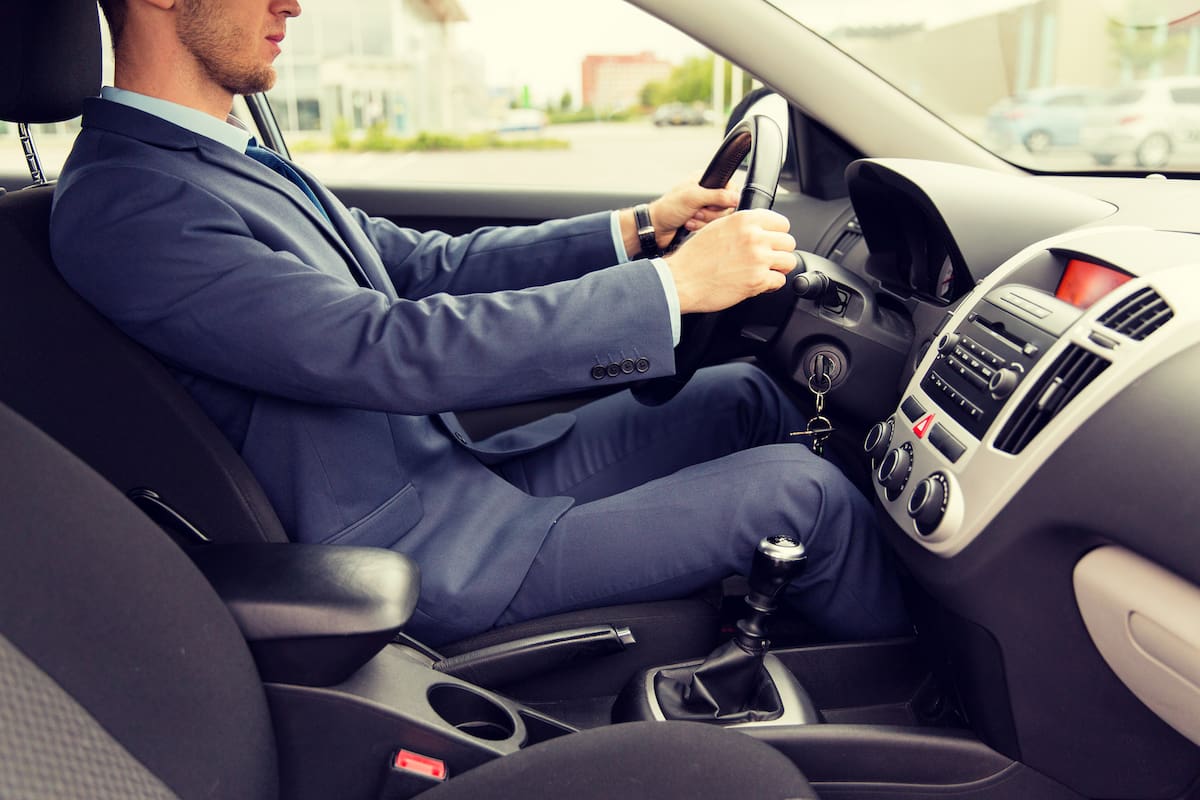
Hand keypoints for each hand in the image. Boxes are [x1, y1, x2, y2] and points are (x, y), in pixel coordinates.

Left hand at [648, 179, 738, 248]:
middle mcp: (706, 193)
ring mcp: (704, 208)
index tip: (713, 205)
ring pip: (719, 219)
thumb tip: (735, 198)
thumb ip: (717, 196)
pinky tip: (688, 224)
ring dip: (703, 221)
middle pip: (726, 206)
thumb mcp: (693, 198)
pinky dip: (700, 228)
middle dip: (710, 213)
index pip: (730, 187)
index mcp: (705, 180)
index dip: (725, 199)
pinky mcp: (702, 222)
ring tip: (690, 218)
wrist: (655, 228)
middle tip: (696, 211)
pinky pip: (711, 227)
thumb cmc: (667, 209)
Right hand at [663, 209, 795, 313]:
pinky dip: (771, 284)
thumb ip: (740, 225)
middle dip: (779, 252)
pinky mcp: (757, 280)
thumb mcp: (716, 228)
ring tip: (764, 271)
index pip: (781, 223)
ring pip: (788, 261)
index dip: (777, 234)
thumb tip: (758, 229)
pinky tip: (758, 283)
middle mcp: (754, 237)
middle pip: (788, 242)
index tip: (772, 241)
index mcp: (745, 220)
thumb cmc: (693, 258)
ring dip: (778, 268)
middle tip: (767, 259)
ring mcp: (758, 259)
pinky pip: (779, 281)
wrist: (681, 280)